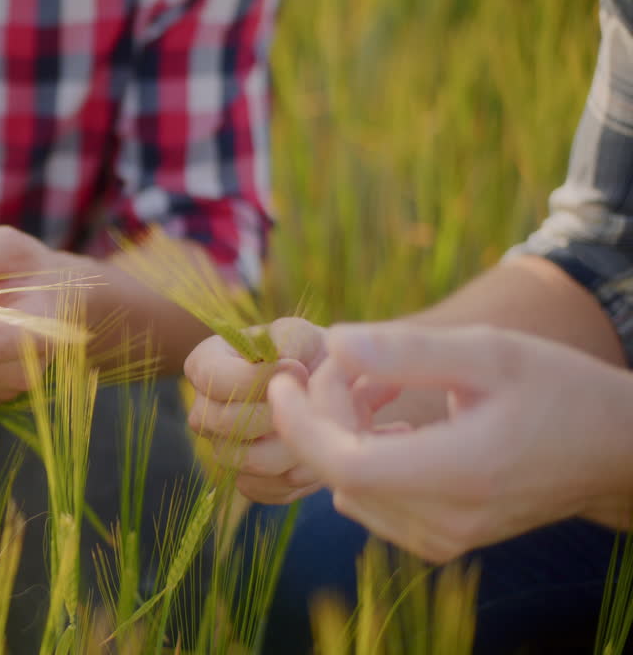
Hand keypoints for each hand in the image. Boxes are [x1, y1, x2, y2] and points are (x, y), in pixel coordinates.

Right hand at [183, 317, 330, 503]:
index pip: (212, 380)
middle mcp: (203, 411)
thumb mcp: (300, 333)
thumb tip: (286, 370)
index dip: (258, 378)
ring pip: (250, 461)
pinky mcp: (246, 481)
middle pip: (228, 424)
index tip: (298, 369)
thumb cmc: (309, 354)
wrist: (331, 390)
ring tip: (319, 425)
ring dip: (294, 445)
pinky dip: (296, 475)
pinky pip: (264, 489)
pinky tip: (315, 449)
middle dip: (279, 413)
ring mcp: (222, 449)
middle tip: (313, 400)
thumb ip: (289, 340)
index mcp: (204, 366)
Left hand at [270, 323, 632, 563]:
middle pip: (339, 470)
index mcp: (460, 473)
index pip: (344, 464)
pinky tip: (395, 417)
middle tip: (352, 362)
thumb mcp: (489, 353)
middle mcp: (446, 521)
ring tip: (385, 382)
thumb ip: (407, 351)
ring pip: (347, 486)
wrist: (611, 450)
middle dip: (325, 410)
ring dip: (344, 429)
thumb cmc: (556, 389)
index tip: (283, 379)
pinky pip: (369, 499)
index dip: (299, 421)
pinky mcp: (437, 541)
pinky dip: (364, 453)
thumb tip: (333, 342)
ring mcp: (440, 540)